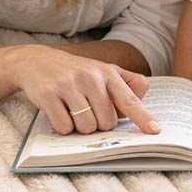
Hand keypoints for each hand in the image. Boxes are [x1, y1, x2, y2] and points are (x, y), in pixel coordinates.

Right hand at [14, 46, 158, 135]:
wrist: (37, 61)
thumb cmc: (77, 72)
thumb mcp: (103, 71)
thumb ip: (127, 84)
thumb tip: (140, 101)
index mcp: (108, 73)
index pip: (129, 99)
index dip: (142, 117)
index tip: (154, 130)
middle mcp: (90, 77)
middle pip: (107, 122)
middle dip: (99, 123)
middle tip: (88, 109)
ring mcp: (68, 85)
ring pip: (86, 127)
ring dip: (80, 127)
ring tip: (73, 109)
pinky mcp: (48, 95)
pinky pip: (64, 127)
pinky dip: (63, 126)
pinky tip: (59, 111)